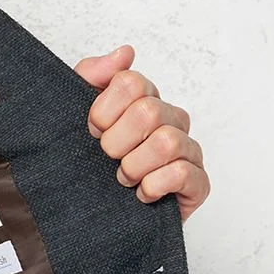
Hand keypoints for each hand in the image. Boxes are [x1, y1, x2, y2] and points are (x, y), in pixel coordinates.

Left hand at [74, 45, 209, 222]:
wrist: (92, 220)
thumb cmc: (89, 168)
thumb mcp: (77, 117)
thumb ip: (93, 76)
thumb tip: (125, 53)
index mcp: (145, 101)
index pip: (131, 83)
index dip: (103, 113)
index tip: (93, 133)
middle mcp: (170, 121)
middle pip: (148, 112)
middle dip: (117, 144)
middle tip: (108, 161)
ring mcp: (187, 151)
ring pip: (166, 142)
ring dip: (134, 167)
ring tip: (123, 181)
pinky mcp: (197, 184)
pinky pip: (183, 173)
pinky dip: (155, 185)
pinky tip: (142, 195)